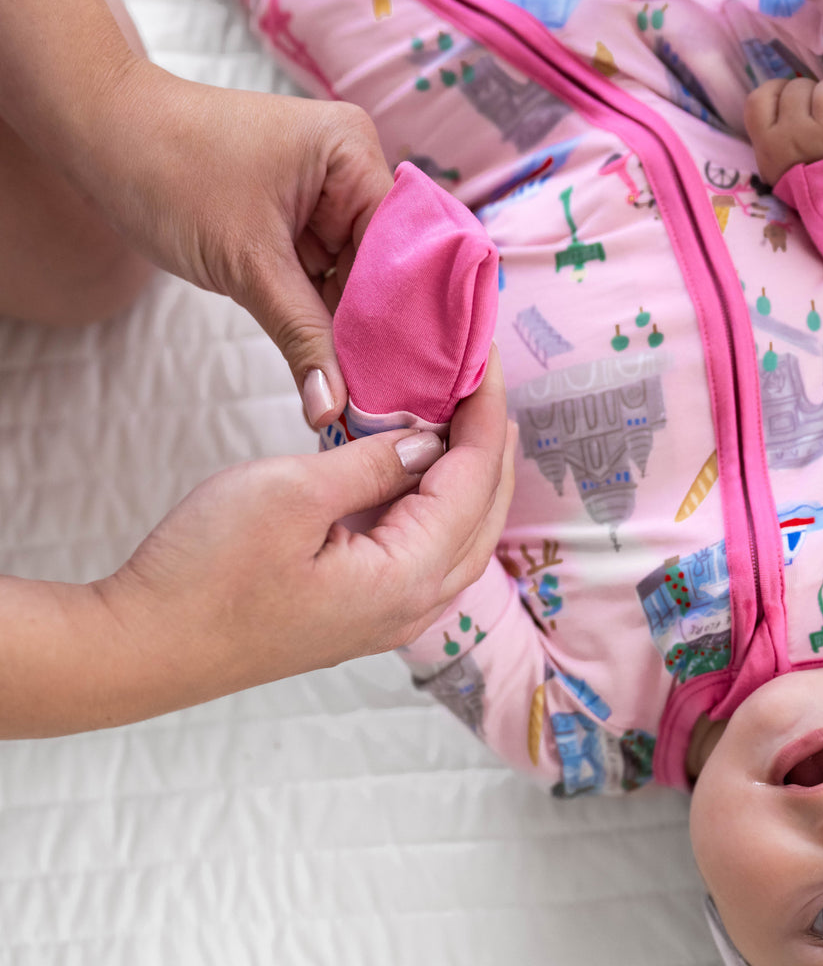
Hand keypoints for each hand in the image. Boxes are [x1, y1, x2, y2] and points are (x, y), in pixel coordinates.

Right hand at [82, 350, 513, 728]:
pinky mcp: (362, 615)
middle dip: (493, 447)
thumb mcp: (293, 493)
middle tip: (489, 385)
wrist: (145, 647)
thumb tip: (427, 442)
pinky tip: (426, 478)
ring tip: (472, 424)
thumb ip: (374, 464)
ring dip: (473, 480)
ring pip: (461, 539)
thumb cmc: (206, 572)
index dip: (485, 415)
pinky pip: (427, 556)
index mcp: (407, 576)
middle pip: (483, 514)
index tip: (489, 358)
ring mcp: (389, 617)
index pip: (473, 480)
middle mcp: (413, 605)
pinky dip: (440, 509)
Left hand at [89, 64, 394, 428]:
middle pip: (385, 269)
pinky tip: (333, 369)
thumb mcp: (245, 262)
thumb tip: (332, 410)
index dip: (404, 316)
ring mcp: (327, 200)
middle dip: (377, 331)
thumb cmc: (167, 172)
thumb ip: (300, 336)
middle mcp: (351, 172)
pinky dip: (323, 322)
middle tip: (388, 400)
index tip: (409, 380)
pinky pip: (326, 282)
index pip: (402, 248)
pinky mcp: (301, 225)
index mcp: (351, 153)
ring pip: (356, 283)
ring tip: (364, 396)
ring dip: (350, 333)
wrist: (98, 137)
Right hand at [744, 78, 822, 184]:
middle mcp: (794, 135)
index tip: (792, 110)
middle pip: (798, 87)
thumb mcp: (778, 168)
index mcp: (768, 145)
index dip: (778, 94)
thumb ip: (775, 135)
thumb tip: (782, 97)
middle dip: (812, 98)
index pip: (760, 97)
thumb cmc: (812, 187)